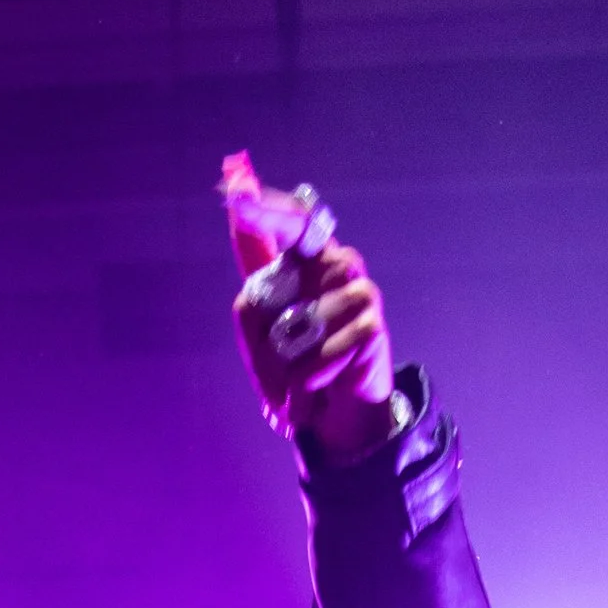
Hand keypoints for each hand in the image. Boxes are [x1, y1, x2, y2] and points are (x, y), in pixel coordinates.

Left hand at [227, 191, 395, 464]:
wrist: (332, 412)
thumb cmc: (294, 363)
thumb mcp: (259, 333)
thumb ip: (250, 295)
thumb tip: (250, 243)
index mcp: (309, 259)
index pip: (293, 222)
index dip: (267, 209)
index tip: (236, 196)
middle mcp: (337, 264)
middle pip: (287, 276)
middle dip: (268, 325)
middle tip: (277, 357)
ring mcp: (359, 290)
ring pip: (304, 319)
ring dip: (291, 359)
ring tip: (303, 373)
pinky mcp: (371, 323)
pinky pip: (325, 350)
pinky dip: (313, 375)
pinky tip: (322, 382)